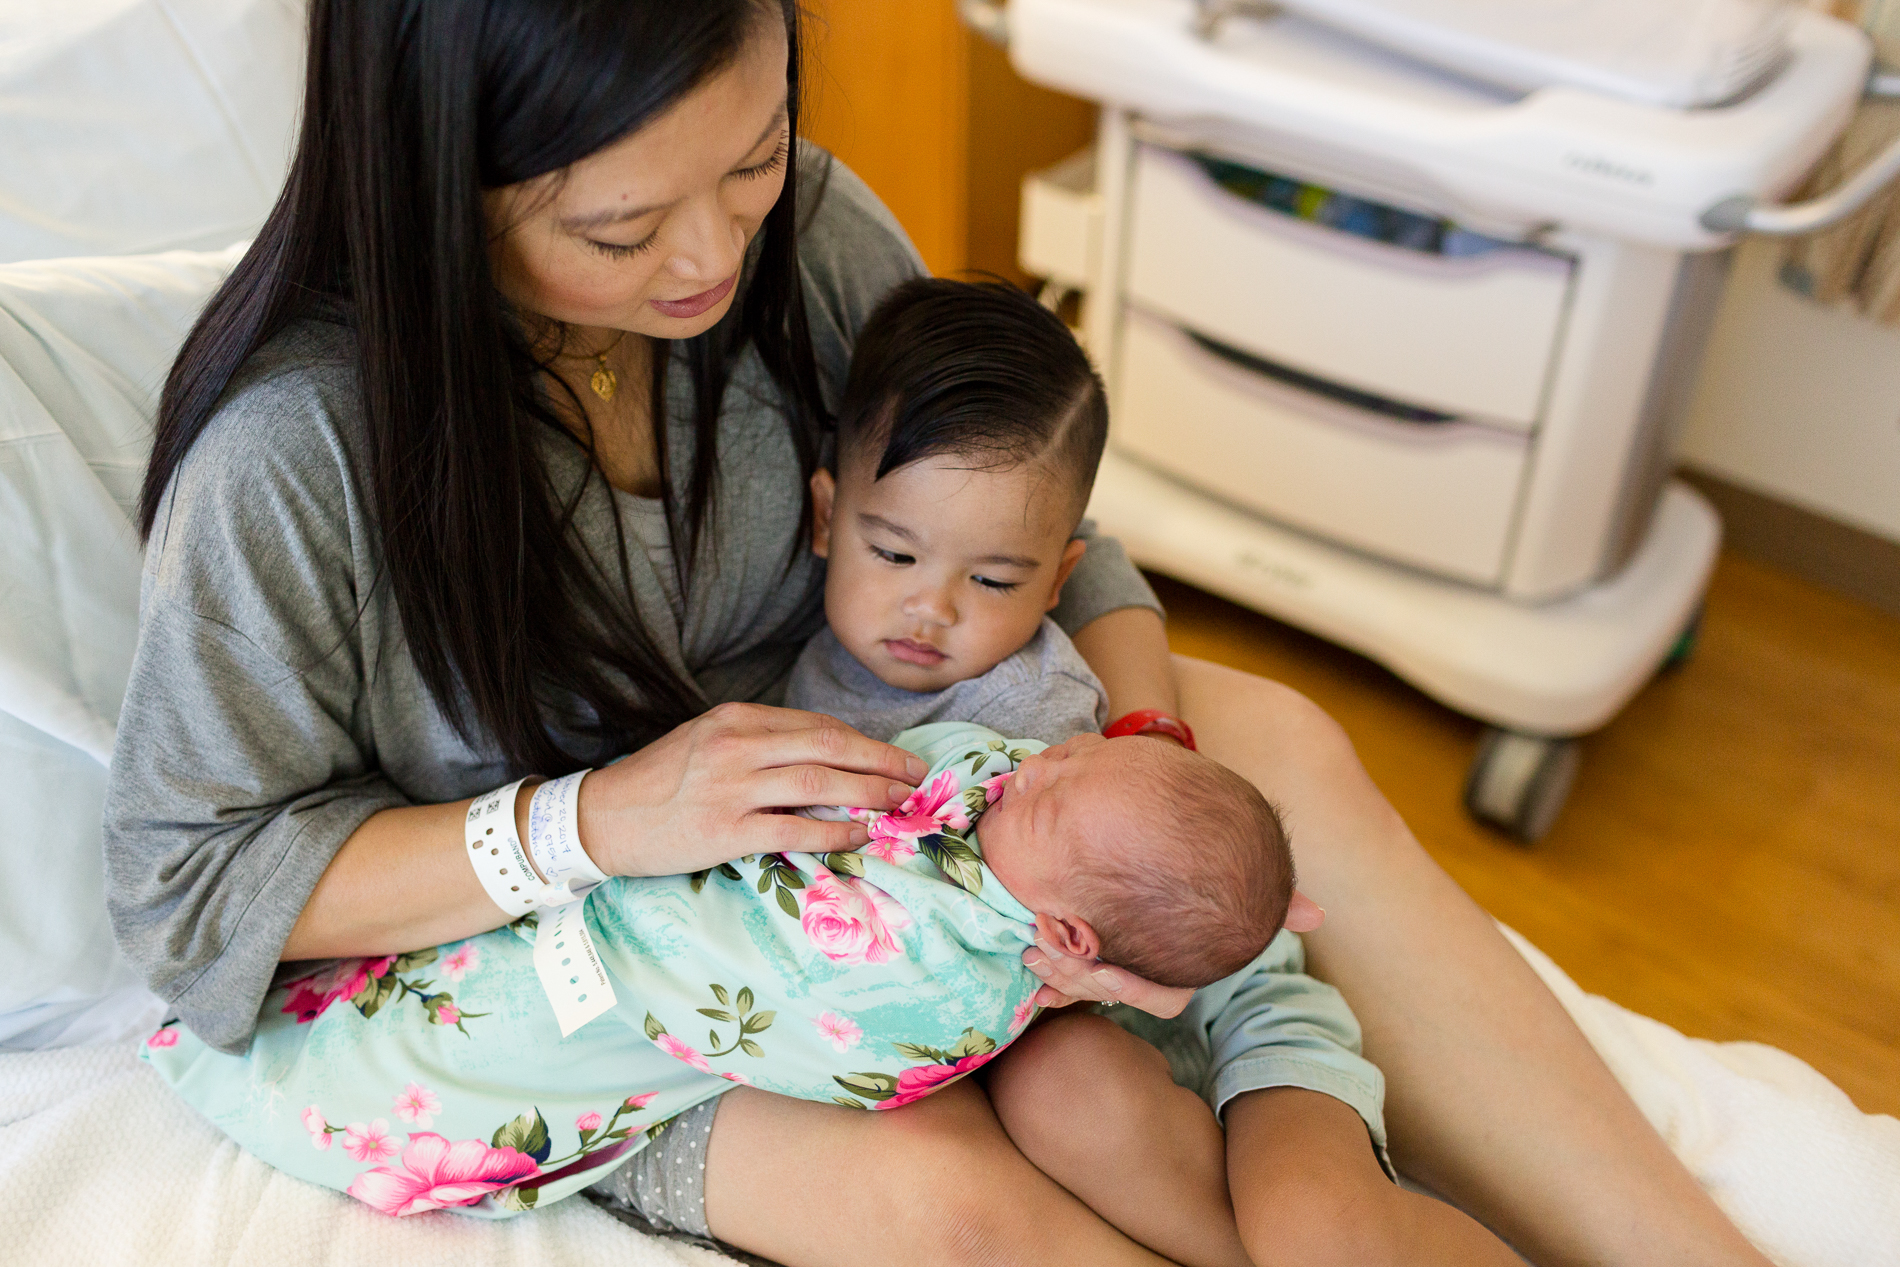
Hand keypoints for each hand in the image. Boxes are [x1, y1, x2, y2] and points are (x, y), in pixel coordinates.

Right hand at [574, 702, 925, 876]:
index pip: (819, 726)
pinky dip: (835, 830)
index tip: (895, 757)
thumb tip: (825, 755)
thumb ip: (760, 741)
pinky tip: (861, 834)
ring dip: (870, 793)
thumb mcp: (708, 740)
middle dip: (882, 763)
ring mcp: (732, 787)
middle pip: (830, 747)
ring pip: (820, 783)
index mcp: (737, 718)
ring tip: (900, 805)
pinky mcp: (726, 830)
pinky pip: (795, 828)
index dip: (866, 743)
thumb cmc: (660, 781)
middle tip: (916, 778)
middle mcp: (738, 745)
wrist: (603, 818)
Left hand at [1020, 893, 1325, 1017]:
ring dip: (1057, 974)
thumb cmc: (1200, 877)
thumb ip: (1274, 899)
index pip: (1158, 995)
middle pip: (1111, 995)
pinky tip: (1031, 976)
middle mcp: (1145, 973)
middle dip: (1080, 980)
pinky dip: (1047, 984)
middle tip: (1046, 948)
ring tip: (1031, 946)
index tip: (1103, 970)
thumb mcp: (1236, 884)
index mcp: (1176, 965)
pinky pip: (1062, 987)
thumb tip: (1318, 915)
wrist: (1148, 856)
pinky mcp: (1081, 963)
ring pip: (1083, 990)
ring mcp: (1112, 969)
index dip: (1129, 989)